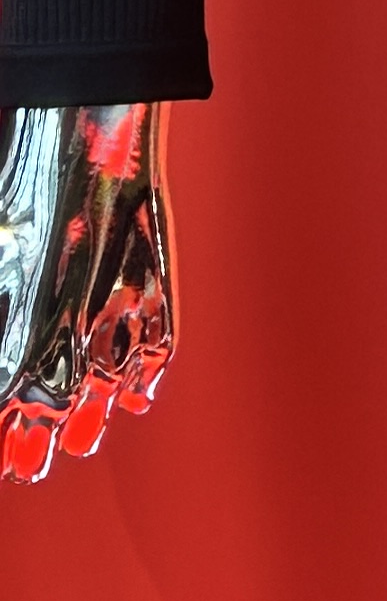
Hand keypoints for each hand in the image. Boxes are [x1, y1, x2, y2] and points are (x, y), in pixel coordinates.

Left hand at [0, 101, 175, 482]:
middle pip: (53, 414)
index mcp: (22, 337)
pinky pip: (157, 351)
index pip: (7, 399)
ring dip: (91, 425)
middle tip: (27, 465)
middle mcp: (72, 338)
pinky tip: (135, 396)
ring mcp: (120, 315)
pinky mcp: (158, 290)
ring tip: (80, 447)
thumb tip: (2, 370)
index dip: (1, 432)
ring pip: (106, 393)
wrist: (93, 136)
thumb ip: (1, 317)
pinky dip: (145, 379)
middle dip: (36, 445)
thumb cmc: (30, 187)